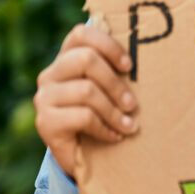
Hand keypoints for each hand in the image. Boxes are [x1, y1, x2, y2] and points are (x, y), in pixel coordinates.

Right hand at [33, 23, 137, 177]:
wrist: (82, 158)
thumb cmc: (104, 117)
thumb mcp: (110, 91)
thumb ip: (117, 72)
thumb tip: (150, 56)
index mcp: (66, 60)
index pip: (81, 34)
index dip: (108, 45)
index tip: (129, 66)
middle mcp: (50, 75)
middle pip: (85, 59)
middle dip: (115, 83)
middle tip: (132, 104)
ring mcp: (44, 97)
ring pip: (87, 90)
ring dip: (114, 111)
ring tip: (130, 126)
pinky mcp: (45, 121)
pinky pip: (83, 116)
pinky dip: (105, 128)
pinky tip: (115, 136)